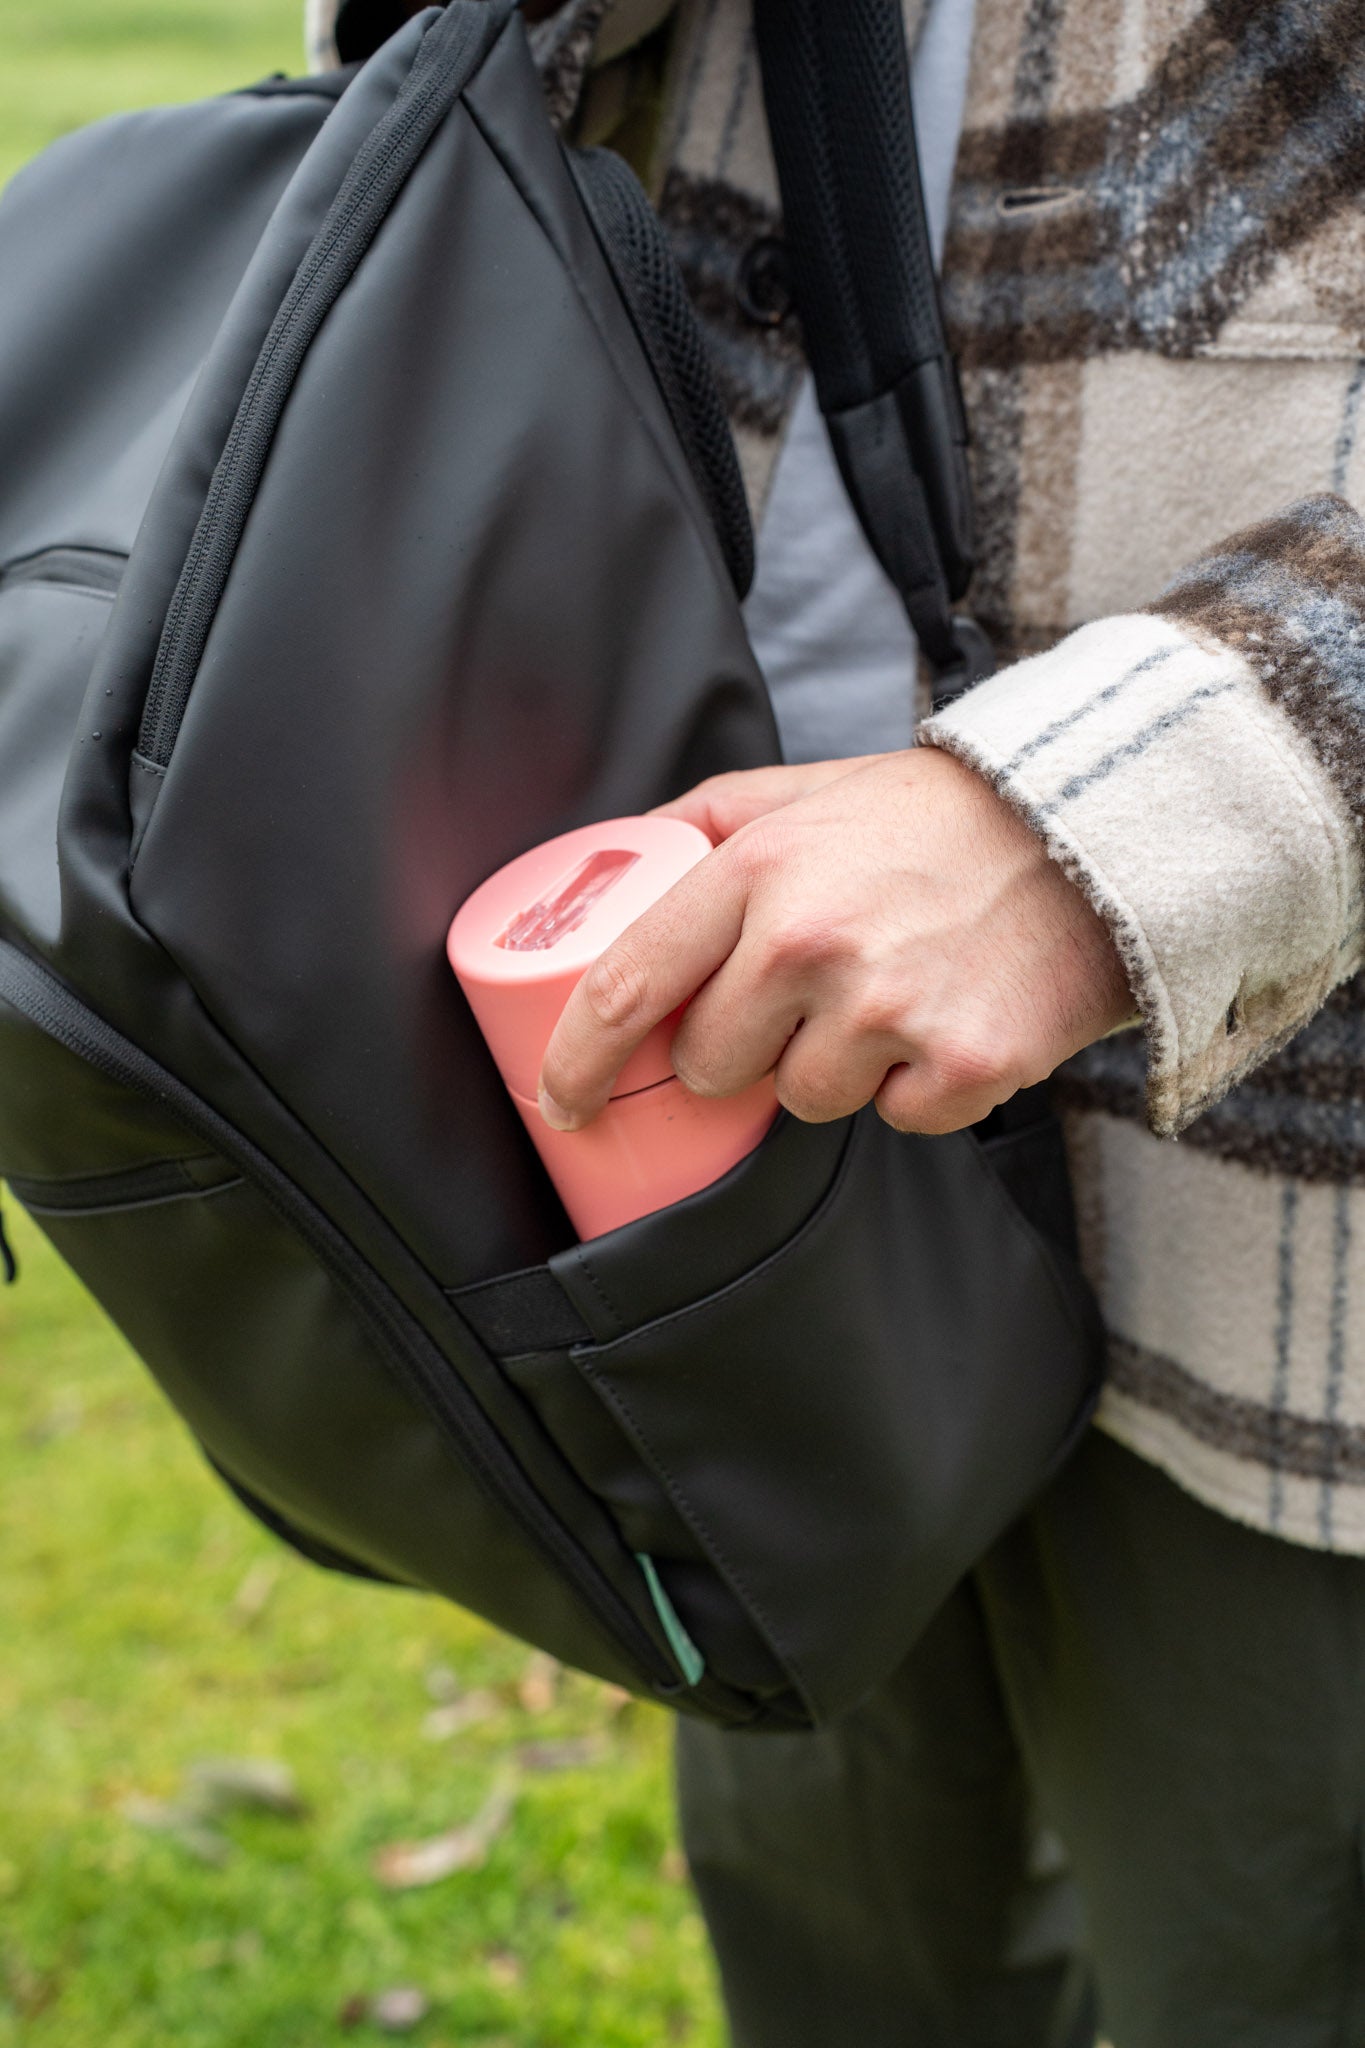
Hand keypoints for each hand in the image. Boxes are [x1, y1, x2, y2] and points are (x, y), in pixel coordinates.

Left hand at [538, 747, 1134, 1135]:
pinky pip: (897, 1120)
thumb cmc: (940, 817)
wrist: (1096, 831)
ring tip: (893, 994)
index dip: (576, 1061)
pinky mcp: (961, 1065)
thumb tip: (622, 861)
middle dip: (741, 1048)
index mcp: (758, 869)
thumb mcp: (810, 790)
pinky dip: (917, 1089)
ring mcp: (887, 1008)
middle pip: (711, 1066)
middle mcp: (809, 940)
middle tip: (807, 996)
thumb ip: (711, 820)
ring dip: (836, 1067)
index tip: (561, 1101)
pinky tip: (946, 1022)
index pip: (626, 986)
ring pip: (803, 1102)